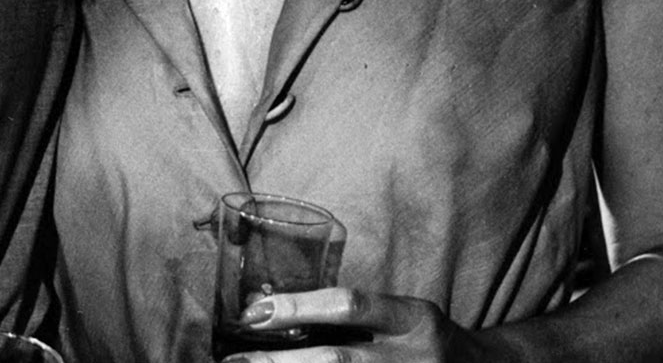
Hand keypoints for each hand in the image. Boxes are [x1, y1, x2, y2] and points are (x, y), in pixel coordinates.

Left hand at [228, 286, 489, 361]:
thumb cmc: (427, 336)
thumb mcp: (405, 314)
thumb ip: (357, 314)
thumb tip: (278, 309)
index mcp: (413, 318)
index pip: (350, 306)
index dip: (300, 308)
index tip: (254, 312)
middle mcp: (411, 357)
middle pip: (338, 361)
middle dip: (281, 361)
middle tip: (235, 359)